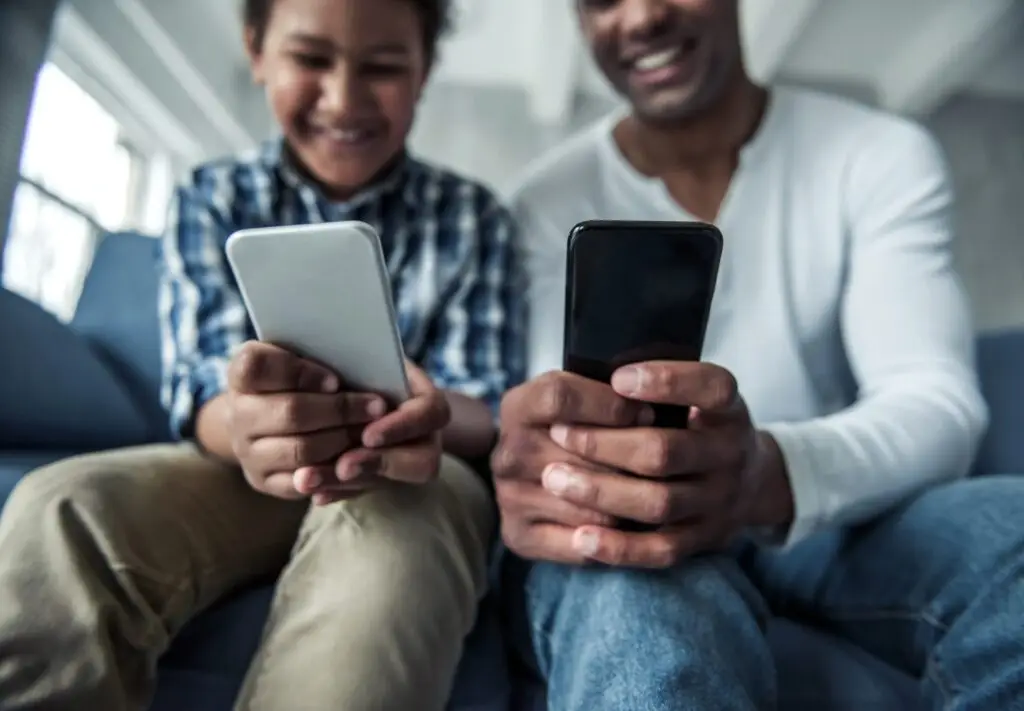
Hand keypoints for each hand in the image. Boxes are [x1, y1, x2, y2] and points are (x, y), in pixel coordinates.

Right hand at [226, 341, 387, 500]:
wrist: (263, 419)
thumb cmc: (295, 379)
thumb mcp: (300, 357)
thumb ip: (318, 354)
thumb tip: (362, 360)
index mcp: (242, 374)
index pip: (259, 366)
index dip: (301, 373)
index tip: (336, 380)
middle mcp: (237, 413)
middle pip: (291, 412)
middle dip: (340, 410)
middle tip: (377, 407)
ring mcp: (247, 451)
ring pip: (300, 450)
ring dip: (342, 441)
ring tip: (372, 432)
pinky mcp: (262, 481)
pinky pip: (301, 483)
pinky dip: (333, 472)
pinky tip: (357, 459)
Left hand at [291, 360, 450, 503]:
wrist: (349, 376)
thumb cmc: (356, 358)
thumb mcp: (361, 353)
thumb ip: (359, 360)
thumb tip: (338, 370)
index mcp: (424, 397)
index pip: (432, 413)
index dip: (403, 426)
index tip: (369, 434)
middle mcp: (422, 434)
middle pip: (423, 461)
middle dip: (380, 464)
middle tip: (344, 466)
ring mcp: (402, 459)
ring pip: (389, 483)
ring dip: (348, 483)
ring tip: (309, 479)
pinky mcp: (377, 478)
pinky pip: (361, 493)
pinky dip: (336, 491)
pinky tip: (313, 491)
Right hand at [491, 371, 654, 562]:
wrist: (535, 471)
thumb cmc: (576, 426)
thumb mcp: (584, 396)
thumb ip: (607, 393)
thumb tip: (649, 410)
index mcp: (518, 407)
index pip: (559, 397)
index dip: (610, 405)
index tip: (648, 413)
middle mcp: (506, 453)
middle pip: (580, 457)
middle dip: (631, 461)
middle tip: (663, 463)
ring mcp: (509, 498)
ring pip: (590, 507)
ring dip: (628, 503)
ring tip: (649, 492)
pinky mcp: (518, 536)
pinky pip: (581, 546)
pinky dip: (611, 540)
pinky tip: (626, 523)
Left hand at [536, 362, 791, 567]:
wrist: (752, 482)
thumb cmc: (700, 425)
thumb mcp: (698, 394)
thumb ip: (660, 385)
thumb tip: (597, 376)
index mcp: (728, 409)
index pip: (711, 389)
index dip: (666, 382)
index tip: (618, 379)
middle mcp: (730, 454)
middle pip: (665, 451)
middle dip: (604, 442)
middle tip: (558, 434)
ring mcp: (719, 501)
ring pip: (658, 502)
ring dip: (601, 491)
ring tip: (554, 478)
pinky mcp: (704, 539)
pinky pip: (662, 550)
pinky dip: (620, 547)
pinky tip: (581, 537)